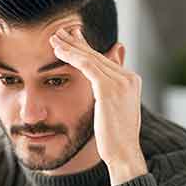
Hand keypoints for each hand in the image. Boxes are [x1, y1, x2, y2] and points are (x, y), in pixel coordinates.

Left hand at [49, 28, 147, 184]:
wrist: (123, 153)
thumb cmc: (116, 137)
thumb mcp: (114, 110)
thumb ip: (110, 92)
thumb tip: (102, 82)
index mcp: (131, 81)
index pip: (104, 59)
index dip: (85, 48)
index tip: (70, 39)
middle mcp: (128, 78)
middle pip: (97, 55)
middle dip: (76, 42)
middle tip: (59, 32)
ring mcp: (121, 82)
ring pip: (90, 58)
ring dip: (70, 46)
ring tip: (54, 38)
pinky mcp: (109, 89)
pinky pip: (87, 66)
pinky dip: (71, 56)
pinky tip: (58, 51)